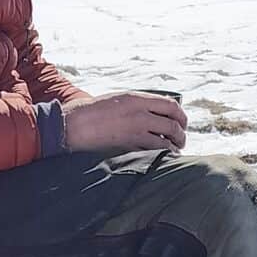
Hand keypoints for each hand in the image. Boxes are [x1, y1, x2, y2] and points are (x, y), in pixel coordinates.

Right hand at [63, 91, 187, 156]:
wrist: (74, 124)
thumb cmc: (93, 111)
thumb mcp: (119, 99)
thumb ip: (138, 104)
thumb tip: (156, 112)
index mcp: (137, 98)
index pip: (171, 105)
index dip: (181, 115)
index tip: (182, 122)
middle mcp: (140, 114)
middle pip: (173, 124)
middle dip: (181, 134)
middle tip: (181, 139)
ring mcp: (135, 131)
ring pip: (166, 141)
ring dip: (174, 147)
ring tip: (174, 150)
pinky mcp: (129, 146)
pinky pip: (153, 152)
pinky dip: (161, 155)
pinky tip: (161, 158)